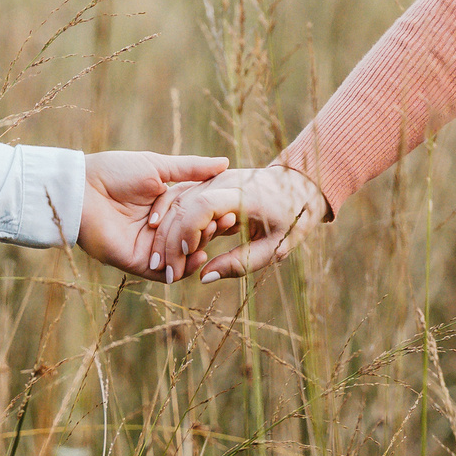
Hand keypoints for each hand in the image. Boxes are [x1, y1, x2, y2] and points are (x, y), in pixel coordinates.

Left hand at [77, 150, 229, 279]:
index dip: (213, 214)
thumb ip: (191, 169)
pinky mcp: (135, 262)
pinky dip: (181, 269)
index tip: (231, 209)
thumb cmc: (115, 171)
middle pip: (191, 238)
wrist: (82, 188)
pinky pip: (163, 272)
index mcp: (164, 207)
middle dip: (209, 232)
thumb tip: (225, 162)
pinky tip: (196, 258)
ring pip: (180, 257)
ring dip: (198, 251)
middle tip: (226, 223)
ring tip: (212, 238)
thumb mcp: (158, 166)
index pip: (196, 216)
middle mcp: (159, 230)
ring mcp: (148, 247)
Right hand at [156, 164, 329, 283]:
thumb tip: (204, 277)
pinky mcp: (208, 181)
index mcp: (245, 194)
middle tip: (163, 270)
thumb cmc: (291, 220)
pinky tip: (160, 239)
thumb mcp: (275, 247)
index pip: (206, 204)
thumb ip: (241, 263)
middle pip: (185, 203)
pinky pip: (180, 196)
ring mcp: (214, 178)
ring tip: (157, 262)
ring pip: (177, 199)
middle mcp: (225, 180)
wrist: (299, 186)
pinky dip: (168, 217)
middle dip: (170, 238)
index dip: (190, 228)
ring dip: (165, 231)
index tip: (185, 254)